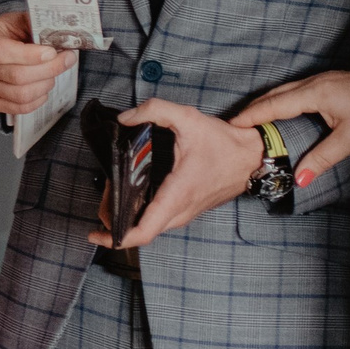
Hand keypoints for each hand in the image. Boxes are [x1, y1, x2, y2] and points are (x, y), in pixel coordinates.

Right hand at [0, 10, 73, 117]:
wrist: (7, 41)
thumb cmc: (17, 30)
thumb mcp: (26, 19)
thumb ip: (42, 27)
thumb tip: (64, 41)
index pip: (2, 50)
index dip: (30, 55)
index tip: (52, 52)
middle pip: (15, 75)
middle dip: (47, 70)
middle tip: (66, 60)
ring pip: (19, 94)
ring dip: (44, 85)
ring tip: (54, 74)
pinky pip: (17, 108)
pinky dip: (37, 101)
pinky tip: (44, 88)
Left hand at [91, 100, 264, 249]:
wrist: (252, 157)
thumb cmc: (224, 143)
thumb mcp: (188, 118)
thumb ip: (155, 110)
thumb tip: (126, 118)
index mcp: (178, 195)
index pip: (144, 231)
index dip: (116, 237)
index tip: (96, 234)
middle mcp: (180, 211)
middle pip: (140, 231)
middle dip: (116, 221)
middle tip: (103, 198)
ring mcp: (185, 214)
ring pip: (150, 227)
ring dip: (128, 217)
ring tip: (114, 194)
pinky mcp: (188, 210)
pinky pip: (160, 220)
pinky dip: (142, 213)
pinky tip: (133, 193)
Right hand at [226, 67, 349, 193]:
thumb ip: (323, 158)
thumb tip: (300, 179)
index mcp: (316, 93)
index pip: (274, 105)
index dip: (251, 116)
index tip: (230, 125)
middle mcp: (315, 83)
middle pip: (274, 95)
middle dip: (252, 110)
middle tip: (233, 126)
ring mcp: (322, 81)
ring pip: (284, 92)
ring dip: (265, 105)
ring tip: (249, 121)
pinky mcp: (328, 84)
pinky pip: (295, 91)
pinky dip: (280, 101)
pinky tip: (279, 113)